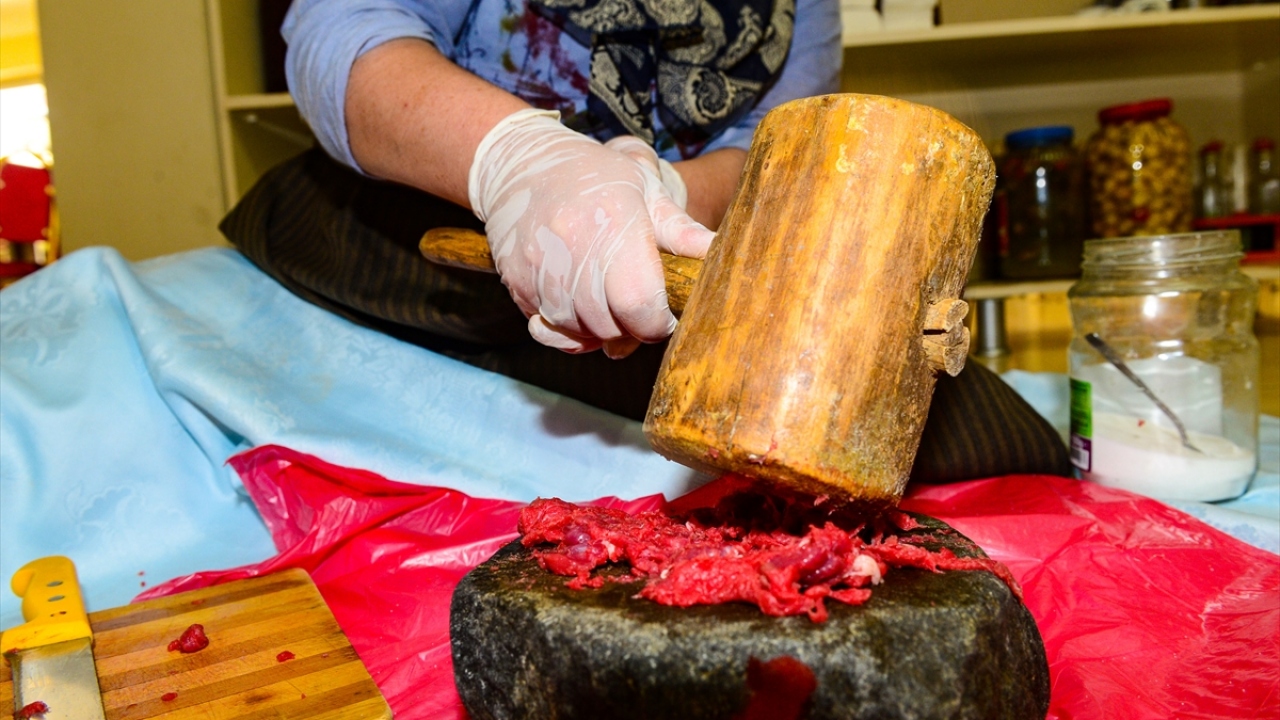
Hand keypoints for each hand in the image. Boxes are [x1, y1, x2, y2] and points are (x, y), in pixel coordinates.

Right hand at [469, 109, 714, 356]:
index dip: (656, 322)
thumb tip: (719, 254)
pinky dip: (567, 330)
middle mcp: (572, 245)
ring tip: (608, 303)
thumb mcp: (645, 190)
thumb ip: (680, 231)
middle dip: (630, 328)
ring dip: (599, 330)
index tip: (663, 314)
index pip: (638, 302)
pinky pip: (546, 328)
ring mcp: (538, 266)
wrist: (522, 163)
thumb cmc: (595, 177)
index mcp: (615, 222)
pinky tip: (579, 309)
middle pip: (609, 324)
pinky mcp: (515, 280)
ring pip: (577, 331)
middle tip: (637, 308)